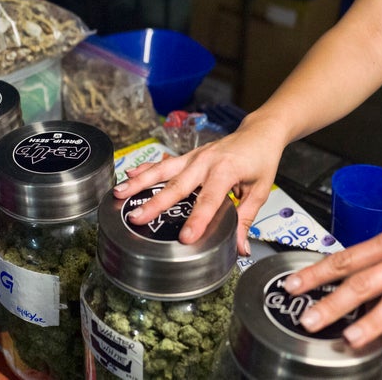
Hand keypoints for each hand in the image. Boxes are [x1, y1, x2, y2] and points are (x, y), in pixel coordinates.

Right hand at [113, 113, 287, 254]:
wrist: (259, 132)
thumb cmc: (261, 160)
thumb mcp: (260, 191)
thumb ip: (246, 219)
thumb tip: (240, 249)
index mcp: (226, 171)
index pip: (209, 200)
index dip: (197, 220)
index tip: (185, 238)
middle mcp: (206, 162)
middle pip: (177, 186)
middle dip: (155, 203)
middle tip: (137, 219)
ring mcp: (194, 157)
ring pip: (163, 171)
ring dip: (140, 182)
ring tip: (120, 194)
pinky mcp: (188, 156)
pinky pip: (164, 163)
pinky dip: (145, 169)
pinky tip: (128, 175)